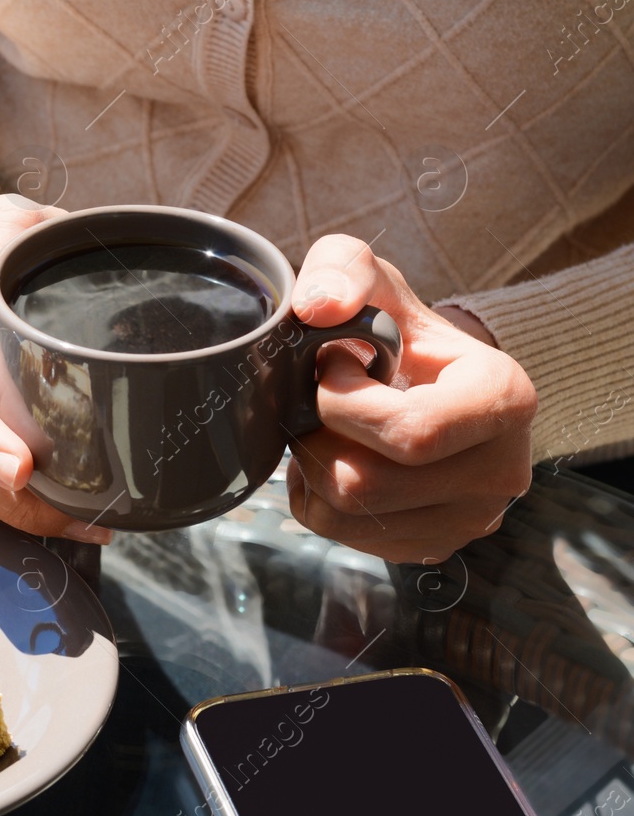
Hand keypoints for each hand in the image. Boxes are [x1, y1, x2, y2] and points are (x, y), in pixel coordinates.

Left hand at [286, 235, 537, 563]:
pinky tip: (337, 460)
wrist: (425, 378)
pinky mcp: (436, 544)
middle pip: (365, 484)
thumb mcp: (373, 279)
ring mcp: (472, 516)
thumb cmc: (398, 329)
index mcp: (504, 399)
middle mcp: (502, 470)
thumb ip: (341, 270)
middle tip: (319, 405)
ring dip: (311, 469)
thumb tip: (318, 309)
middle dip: (316, 438)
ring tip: (327, 430)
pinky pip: (345, 537)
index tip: (335, 367)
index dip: (345, 404)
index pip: (410, 434)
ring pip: (347, 516)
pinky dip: (318, 501)